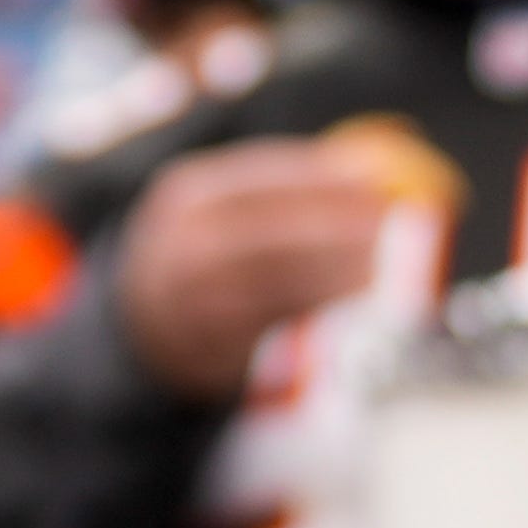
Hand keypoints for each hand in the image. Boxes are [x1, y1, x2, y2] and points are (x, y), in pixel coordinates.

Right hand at [111, 138, 413, 399]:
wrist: (142, 323)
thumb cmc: (213, 250)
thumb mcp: (227, 204)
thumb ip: (287, 188)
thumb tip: (371, 172)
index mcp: (188, 198)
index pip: (261, 181)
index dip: (321, 183)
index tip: (373, 185)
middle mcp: (179, 249)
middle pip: (265, 237)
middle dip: (332, 233)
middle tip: (385, 231)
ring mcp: (187, 306)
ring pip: (268, 292)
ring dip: (329, 281)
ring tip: (375, 271)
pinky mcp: (204, 355)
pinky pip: (265, 338)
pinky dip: (309, 321)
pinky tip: (346, 310)